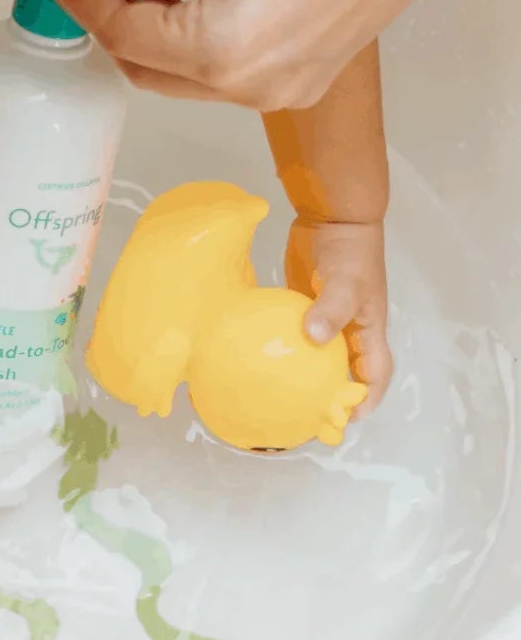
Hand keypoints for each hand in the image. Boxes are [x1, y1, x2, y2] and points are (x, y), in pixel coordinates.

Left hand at [33, 0, 464, 110]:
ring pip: (177, 74)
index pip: (117, 29)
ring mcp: (276, 93)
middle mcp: (247, 89)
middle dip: (105, 12)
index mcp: (220, 53)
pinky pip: (219, 73)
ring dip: (144, 26)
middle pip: (139, 64)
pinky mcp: (297, 80)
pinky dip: (187, 38)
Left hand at [286, 216, 391, 414]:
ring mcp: (327, 319)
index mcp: (368, 331)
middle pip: (346, 372)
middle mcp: (350, 330)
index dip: (366, 399)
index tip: (345, 421)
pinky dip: (287, 350)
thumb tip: (315, 338)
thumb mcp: (346, 282)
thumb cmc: (350, 253)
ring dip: (307, 376)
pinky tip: (265, 361)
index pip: (374, 374)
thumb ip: (332, 309)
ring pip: (321, 357)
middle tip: (306, 418)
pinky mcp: (306, 308)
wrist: (335, 219)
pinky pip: (298, 336)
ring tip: (282, 397)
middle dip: (332, 396)